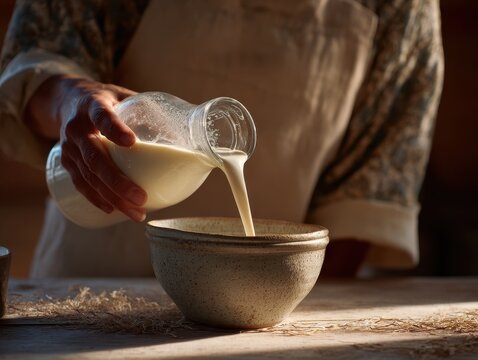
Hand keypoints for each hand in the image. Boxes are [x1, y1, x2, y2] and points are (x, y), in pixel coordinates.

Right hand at [25, 75, 146, 221]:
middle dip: (117, 181)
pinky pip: (80, 183)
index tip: (131, 142)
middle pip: (94, 156)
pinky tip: (113, 209)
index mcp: (93, 105)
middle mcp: (77, 127)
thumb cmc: (107, 100)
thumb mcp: (124, 95)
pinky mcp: (65, 161)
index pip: (102, 116)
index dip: (114, 129)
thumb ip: (148, 110)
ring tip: (135, 212)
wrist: (67, 100)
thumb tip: (186, 132)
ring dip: (111, 197)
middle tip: (140, 197)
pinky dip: (96, 198)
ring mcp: (68, 146)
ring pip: (88, 176)